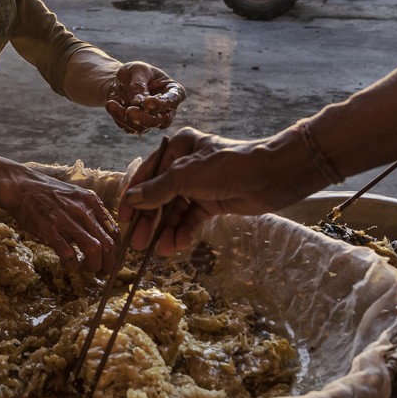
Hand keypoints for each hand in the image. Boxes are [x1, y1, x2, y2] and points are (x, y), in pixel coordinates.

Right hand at [0, 170, 118, 275]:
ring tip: (87, 270)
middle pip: (108, 245)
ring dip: (93, 266)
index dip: (117, 251)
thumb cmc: (46, 192)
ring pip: (94, 251)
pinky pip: (69, 255)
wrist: (20, 186)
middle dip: (109, 264)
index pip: (115, 231)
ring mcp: (67, 221)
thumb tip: (101, 233)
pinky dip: (73, 266)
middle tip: (102, 272)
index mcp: (92, 201)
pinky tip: (69, 265)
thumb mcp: (74, 195)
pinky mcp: (51, 231)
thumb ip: (89, 211)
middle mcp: (84, 211)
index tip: (111, 260)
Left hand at [104, 62, 184, 134]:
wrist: (120, 81)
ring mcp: (153, 119)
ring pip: (144, 126)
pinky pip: (129, 127)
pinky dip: (118, 116)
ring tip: (111, 103)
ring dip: (125, 117)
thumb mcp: (137, 70)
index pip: (173, 100)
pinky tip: (111, 102)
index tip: (147, 102)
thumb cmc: (134, 72)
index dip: (162, 104)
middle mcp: (166, 109)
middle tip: (130, 112)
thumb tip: (138, 101)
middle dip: (146, 118)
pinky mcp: (138, 126)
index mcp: (173, 91)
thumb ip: (138, 84)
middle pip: (163, 121)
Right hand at [118, 126, 321, 253]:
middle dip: (150, 220)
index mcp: (178, 147)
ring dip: (167, 230)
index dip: (133, 197)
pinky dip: (184, 231)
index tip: (123, 219)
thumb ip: (157, 190)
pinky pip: (192, 218)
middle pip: (160, 195)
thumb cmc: (228, 166)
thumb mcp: (186, 176)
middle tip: (139, 244)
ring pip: (176, 210)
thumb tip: (131, 200)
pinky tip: (178, 245)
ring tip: (161, 250)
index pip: (147, 174)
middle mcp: (186, 164)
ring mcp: (200, 184)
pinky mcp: (213, 201)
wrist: (274, 176)